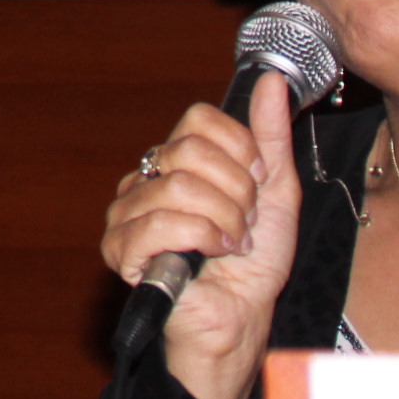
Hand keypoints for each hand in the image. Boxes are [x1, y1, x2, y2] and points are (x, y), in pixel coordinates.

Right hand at [99, 72, 303, 398]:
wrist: (244, 318)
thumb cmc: (254, 262)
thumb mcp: (276, 193)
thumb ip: (270, 137)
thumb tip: (272, 81)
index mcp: (175, 160)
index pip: (198, 119)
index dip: (240, 150)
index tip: (257, 186)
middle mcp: (144, 178)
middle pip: (189, 151)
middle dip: (236, 192)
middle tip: (245, 224)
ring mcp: (127, 212)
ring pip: (179, 186)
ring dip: (224, 221)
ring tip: (232, 244)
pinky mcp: (121, 249)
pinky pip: (161, 223)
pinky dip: (201, 238)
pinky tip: (213, 255)